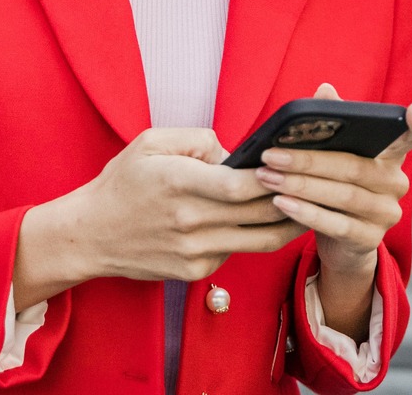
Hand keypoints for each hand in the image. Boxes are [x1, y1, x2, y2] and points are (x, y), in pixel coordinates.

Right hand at [17, 127, 305, 301]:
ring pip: (259, 240)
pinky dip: (257, 236)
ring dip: (290, 223)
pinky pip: (237, 251)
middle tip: (321, 183)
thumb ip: (198, 138)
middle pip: (260, 214)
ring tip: (315, 204)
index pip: (242, 186)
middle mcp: (189, 222)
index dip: (275, 176)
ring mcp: (194, 252)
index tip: (296, 163)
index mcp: (179, 184)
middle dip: (295, 198)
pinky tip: (273, 222)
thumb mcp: (151, 142)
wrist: (89, 235)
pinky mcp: (195, 272)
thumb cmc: (121, 183)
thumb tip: (235, 153)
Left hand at [255, 83, 411, 275]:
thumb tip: (325, 90)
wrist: (338, 243)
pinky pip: (337, 225)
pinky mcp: (370, 240)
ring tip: (268, 177)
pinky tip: (281, 203)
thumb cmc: (334, 188)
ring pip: (343, 195)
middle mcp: (396, 184)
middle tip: (271, 155)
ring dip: (301, 185)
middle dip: (308, 160)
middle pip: (354, 167)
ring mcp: (387, 214)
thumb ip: (332, 126)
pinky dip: (306, 212)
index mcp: (390, 157)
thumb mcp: (334, 158)